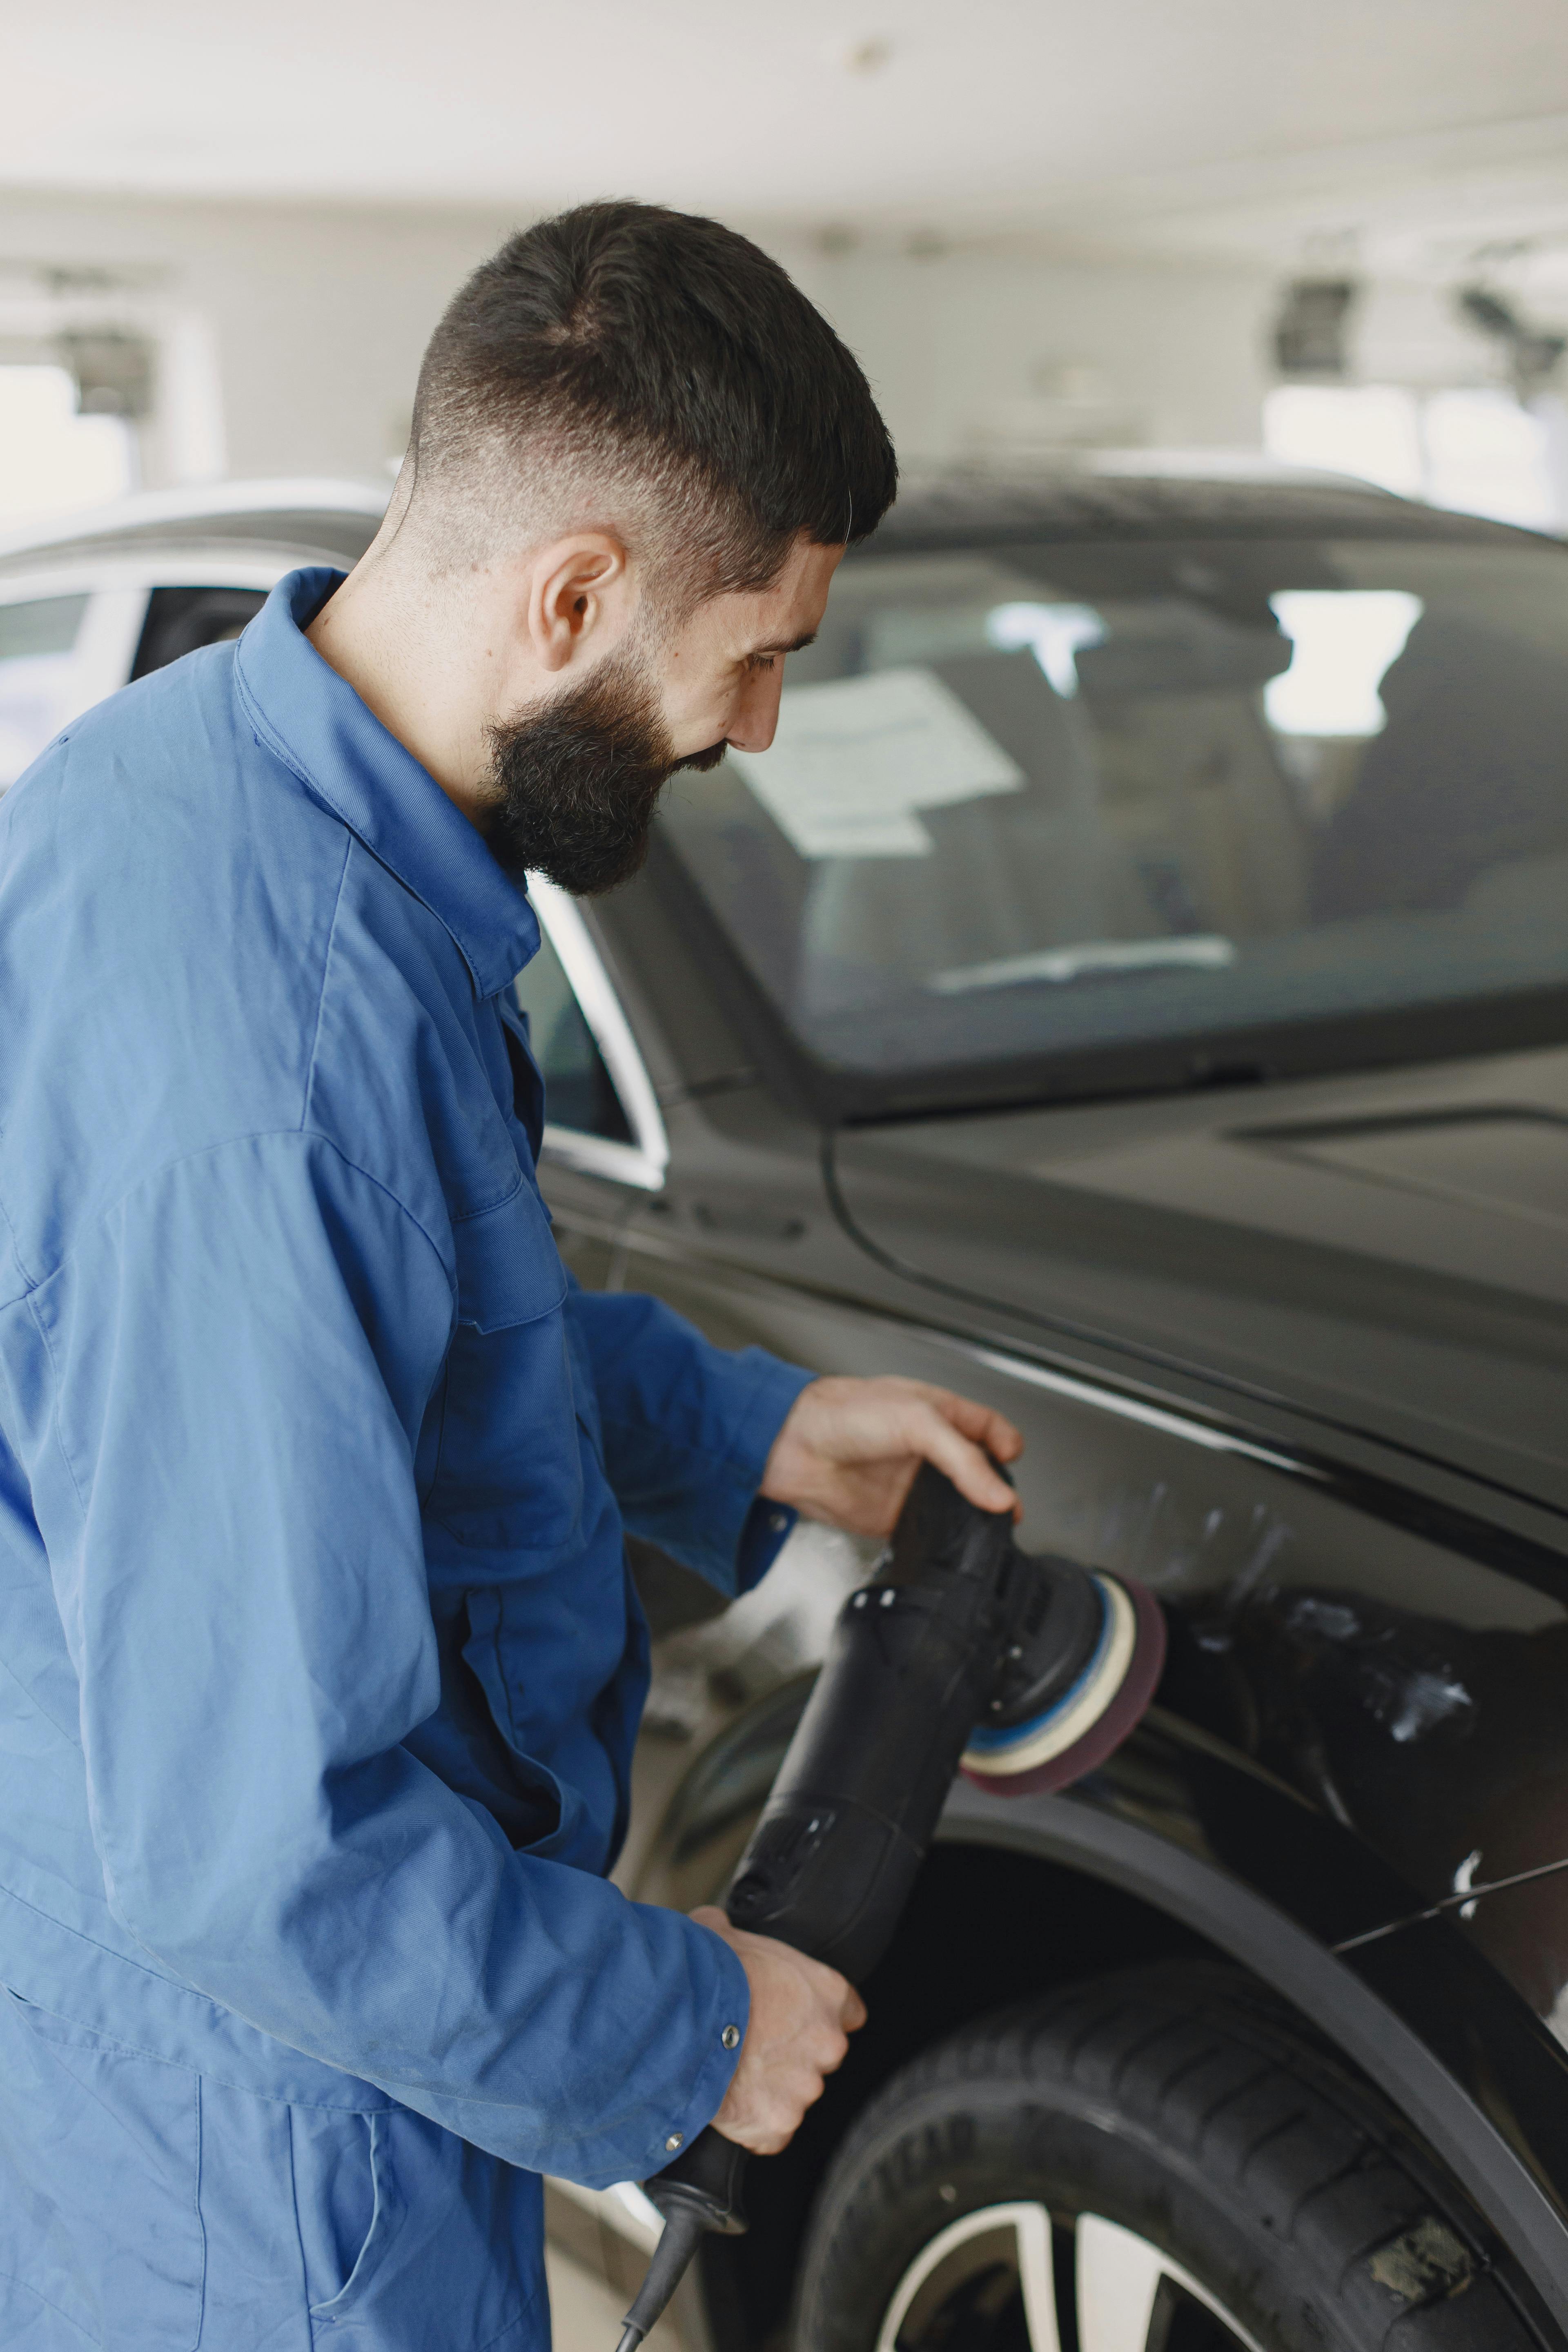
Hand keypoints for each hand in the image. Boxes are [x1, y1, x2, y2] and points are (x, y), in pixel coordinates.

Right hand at [693, 1906, 865, 2154]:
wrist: (685, 2020)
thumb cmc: (708, 1972)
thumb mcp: (723, 1933)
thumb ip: (735, 1936)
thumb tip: (715, 1928)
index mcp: (828, 1993)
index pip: (849, 2012)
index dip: (818, 2016)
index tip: (796, 2019)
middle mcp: (827, 2043)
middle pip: (819, 2057)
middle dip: (789, 2056)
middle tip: (750, 2046)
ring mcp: (805, 2088)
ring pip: (793, 2095)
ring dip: (768, 2090)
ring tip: (730, 2073)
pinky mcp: (778, 2124)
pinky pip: (770, 2133)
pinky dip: (751, 2126)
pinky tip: (727, 2104)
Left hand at [760, 1375, 1021, 1536]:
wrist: (795, 1445)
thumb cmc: (843, 1412)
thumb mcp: (917, 1419)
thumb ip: (963, 1459)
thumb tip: (1000, 1494)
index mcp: (937, 1414)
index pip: (987, 1428)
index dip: (1005, 1444)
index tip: (1013, 1462)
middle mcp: (927, 1450)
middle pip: (978, 1472)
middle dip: (997, 1488)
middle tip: (1008, 1507)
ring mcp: (912, 1484)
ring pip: (957, 1506)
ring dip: (975, 1518)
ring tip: (990, 1529)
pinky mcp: (895, 1516)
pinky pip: (929, 1532)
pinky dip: (944, 1541)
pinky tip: (954, 1544)